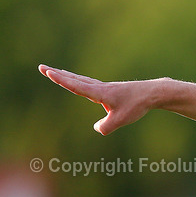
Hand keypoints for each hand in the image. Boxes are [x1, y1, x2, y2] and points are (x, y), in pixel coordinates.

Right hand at [38, 64, 155, 134]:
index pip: (76, 86)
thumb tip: (97, 128)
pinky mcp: (112, 90)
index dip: (61, 80)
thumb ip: (105, 127)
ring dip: (69, 76)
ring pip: (83, 80)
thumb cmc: (137, 105)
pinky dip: (81, 81)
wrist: (153, 93)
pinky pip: (91, 85)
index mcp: (100, 93)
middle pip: (75, 79)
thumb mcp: (120, 120)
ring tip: (56, 72)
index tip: (48, 71)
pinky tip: (82, 83)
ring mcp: (106, 87)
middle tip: (42, 67)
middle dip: (58, 74)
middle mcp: (100, 88)